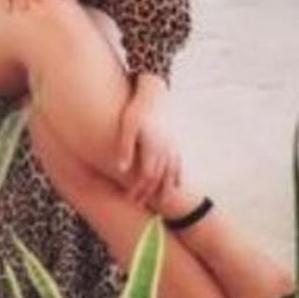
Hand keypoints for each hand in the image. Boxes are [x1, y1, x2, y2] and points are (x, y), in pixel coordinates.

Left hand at [117, 78, 181, 204]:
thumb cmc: (137, 109)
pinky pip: (178, 164)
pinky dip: (177, 176)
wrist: (155, 93)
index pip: (146, 176)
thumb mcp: (127, 127)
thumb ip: (125, 148)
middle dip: (148, 193)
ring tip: (162, 203)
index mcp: (153, 148)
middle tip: (137, 204)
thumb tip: (121, 170)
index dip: (138, 189)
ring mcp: (171, 146)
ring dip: (165, 190)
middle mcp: (165, 150)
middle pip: (158, 178)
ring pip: (171, 174)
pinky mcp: (173, 142)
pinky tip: (177, 185)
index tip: (129, 198)